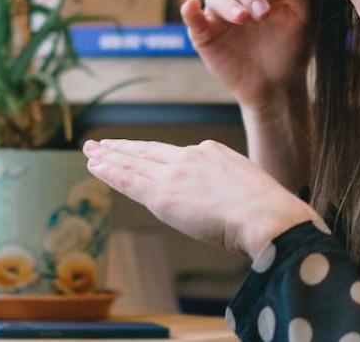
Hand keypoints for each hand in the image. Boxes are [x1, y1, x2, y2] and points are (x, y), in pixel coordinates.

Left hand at [82, 138, 321, 258]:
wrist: (268, 216)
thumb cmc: (269, 212)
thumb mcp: (250, 187)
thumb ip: (230, 189)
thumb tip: (226, 202)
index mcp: (212, 152)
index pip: (171, 153)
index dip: (149, 151)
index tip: (135, 149)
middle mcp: (190, 157)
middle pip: (147, 151)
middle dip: (122, 148)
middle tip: (100, 144)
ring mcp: (175, 174)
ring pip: (134, 163)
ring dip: (109, 158)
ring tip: (90, 152)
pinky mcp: (164, 195)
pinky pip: (129, 181)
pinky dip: (110, 173)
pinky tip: (96, 167)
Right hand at [182, 0, 312, 108]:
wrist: (278, 87)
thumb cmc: (293, 49)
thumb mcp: (306, 17)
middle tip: (263, 14)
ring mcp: (220, 14)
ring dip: (231, 4)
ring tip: (246, 20)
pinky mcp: (204, 34)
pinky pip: (193, 16)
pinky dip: (191, 10)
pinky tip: (193, 7)